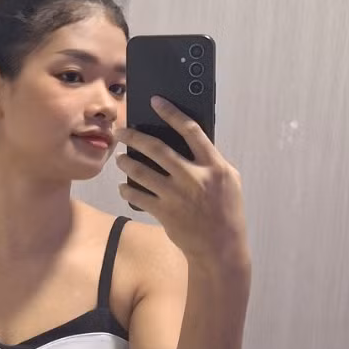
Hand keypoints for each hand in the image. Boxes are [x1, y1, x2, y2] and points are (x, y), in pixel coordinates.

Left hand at [117, 96, 248, 269]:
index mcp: (214, 166)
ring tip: (119, 159)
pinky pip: (138, 196)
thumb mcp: (228, 181)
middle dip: (134, 137)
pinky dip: (127, 190)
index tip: (155, 101)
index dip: (171, 113)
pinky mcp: (165, 212)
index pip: (191, 130)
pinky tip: (124, 187)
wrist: (221, 247)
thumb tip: (191, 142)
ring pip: (142, 171)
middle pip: (157, 148)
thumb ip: (212, 160)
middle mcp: (194, 177)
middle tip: (121, 132)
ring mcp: (177, 195)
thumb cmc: (226, 211)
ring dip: (126, 163)